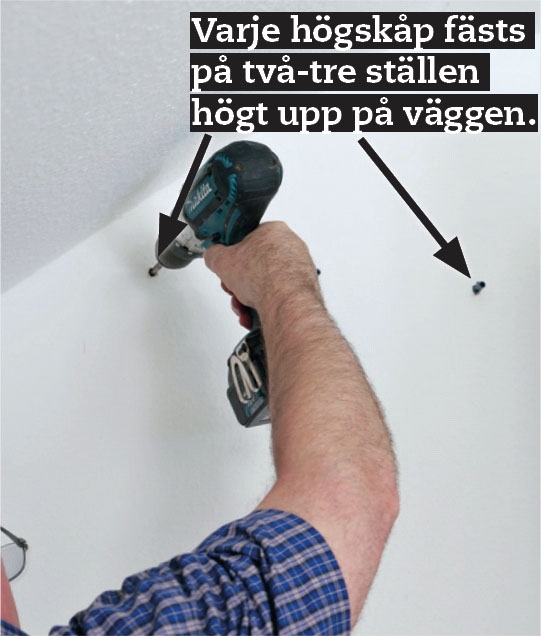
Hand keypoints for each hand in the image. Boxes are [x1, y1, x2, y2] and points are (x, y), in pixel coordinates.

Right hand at [204, 222, 320, 318]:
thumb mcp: (222, 261)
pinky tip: (255, 312)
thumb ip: (214, 255)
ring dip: (250, 298)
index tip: (229, 267)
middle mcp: (290, 246)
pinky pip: (279, 296)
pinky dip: (265, 305)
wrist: (285, 300)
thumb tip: (212, 256)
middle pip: (256, 265)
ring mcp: (300, 268)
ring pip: (267, 283)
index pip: (248, 240)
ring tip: (244, 305)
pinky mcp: (303, 288)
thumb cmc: (264, 275)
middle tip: (235, 289)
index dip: (234, 257)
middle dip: (241, 282)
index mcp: (273, 230)